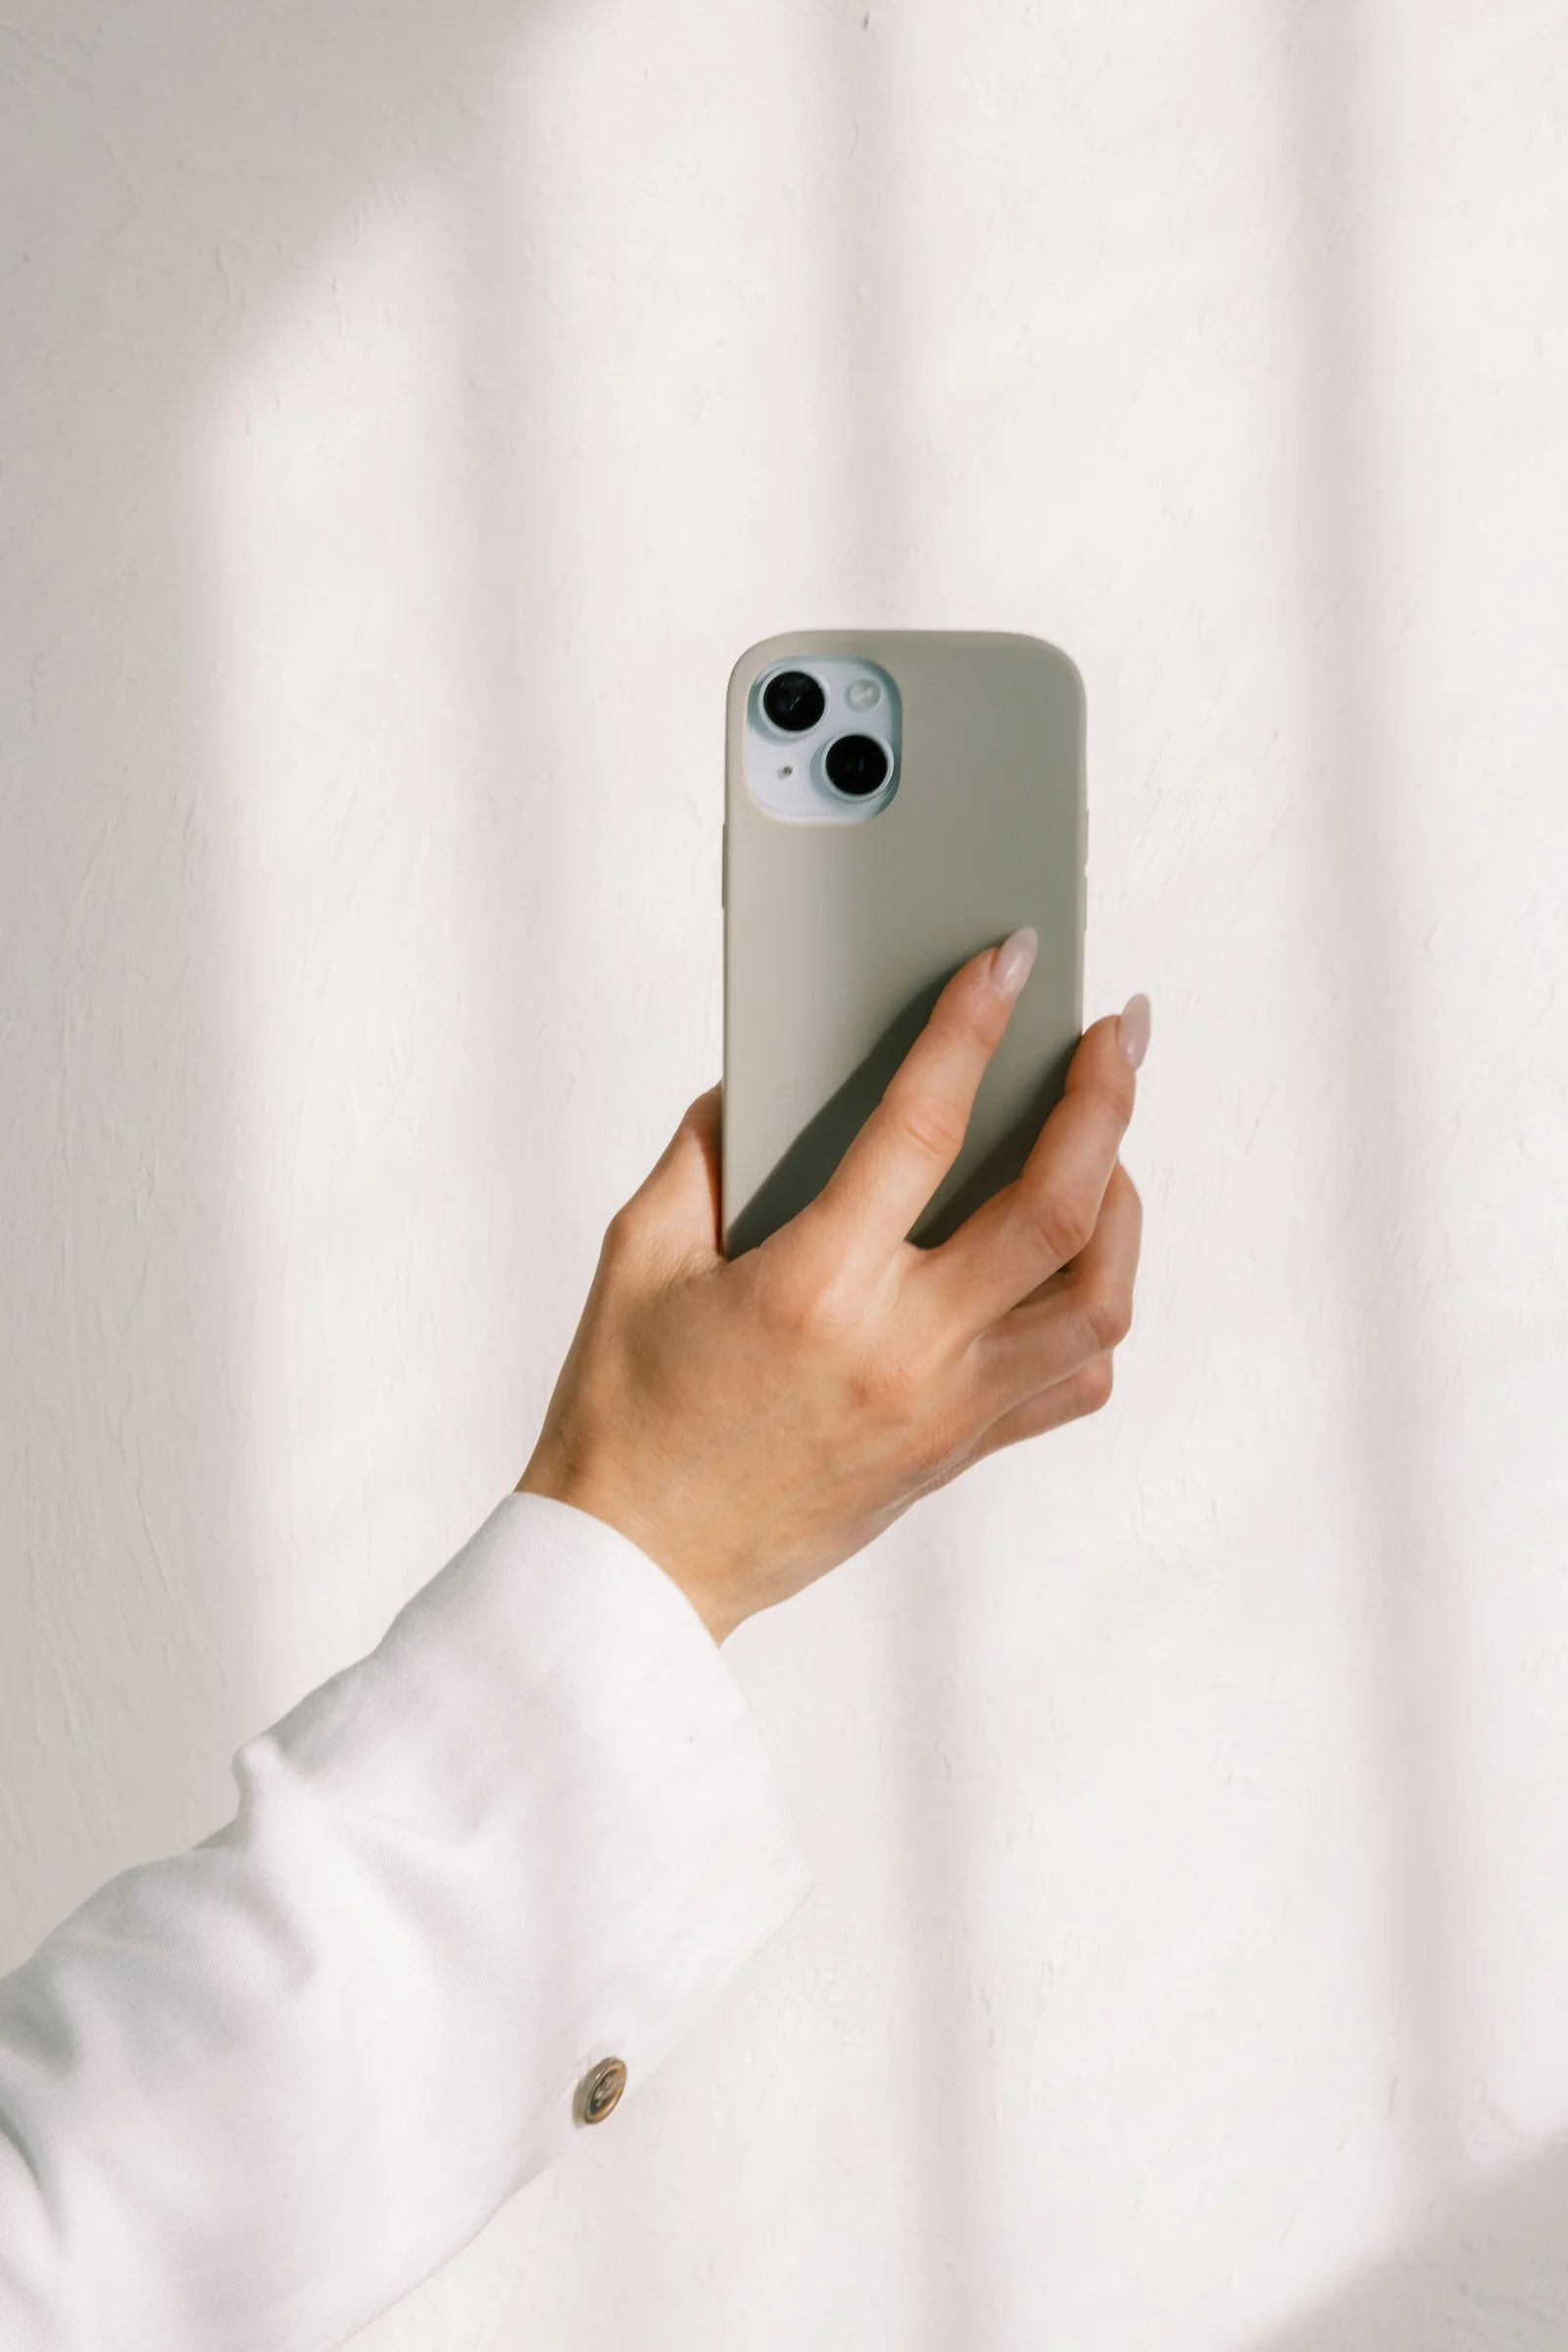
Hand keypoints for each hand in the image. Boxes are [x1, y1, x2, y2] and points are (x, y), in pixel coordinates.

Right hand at [517, 930, 1147, 1642]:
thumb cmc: (623, 1411)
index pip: (921, 1127)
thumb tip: (774, 1073)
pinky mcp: (960, 1452)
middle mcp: (902, 1351)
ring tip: (1107, 1140)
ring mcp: (947, 1410)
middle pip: (1058, 1210)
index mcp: (812, 1288)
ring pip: (1099, 1300)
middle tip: (1114, 1030)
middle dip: (1104, 1099)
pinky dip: (1096, 1310)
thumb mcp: (638, 1256)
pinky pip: (1073, 1380)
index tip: (1008, 958)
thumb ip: (706, 1150)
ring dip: (1124, 1204)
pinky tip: (1076, 1260)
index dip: (970, 1026)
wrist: (637, 1567)